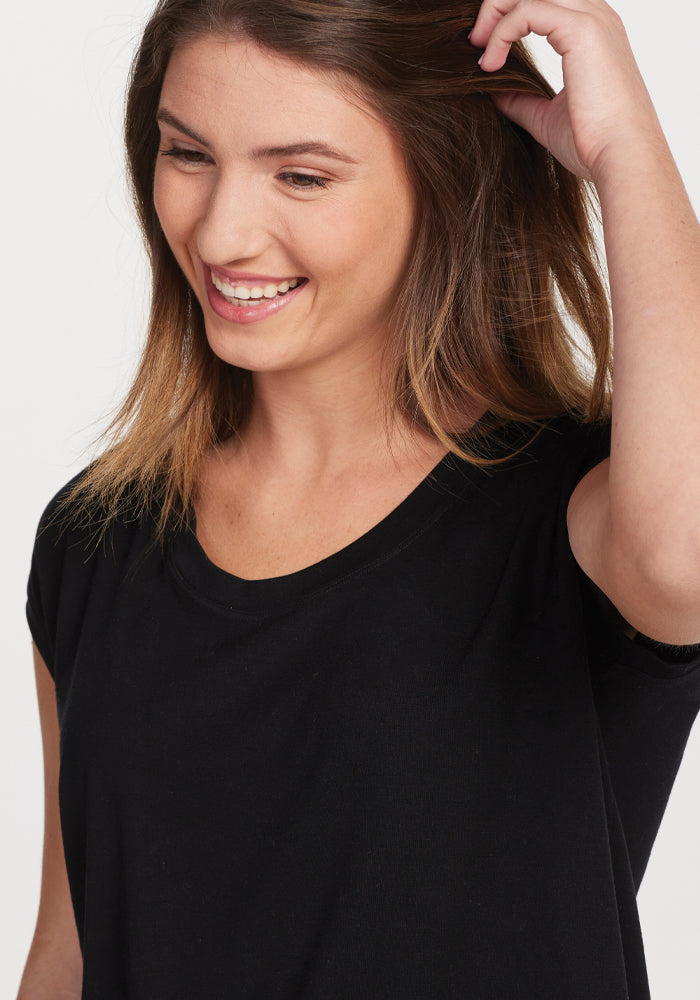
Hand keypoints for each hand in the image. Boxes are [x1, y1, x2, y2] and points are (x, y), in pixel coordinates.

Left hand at [469, 0, 663, 182]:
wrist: (620, 157)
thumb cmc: (592, 142)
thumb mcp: (545, 117)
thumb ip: (520, 99)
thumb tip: (494, 91)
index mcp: (592, 32)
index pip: (545, 2)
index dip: (508, 17)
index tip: (485, 52)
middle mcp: (595, 17)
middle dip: (498, 6)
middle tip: (475, 42)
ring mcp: (591, 19)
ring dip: (497, 12)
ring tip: (480, 49)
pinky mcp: (582, 30)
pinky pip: (527, 10)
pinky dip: (501, 32)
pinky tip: (490, 64)